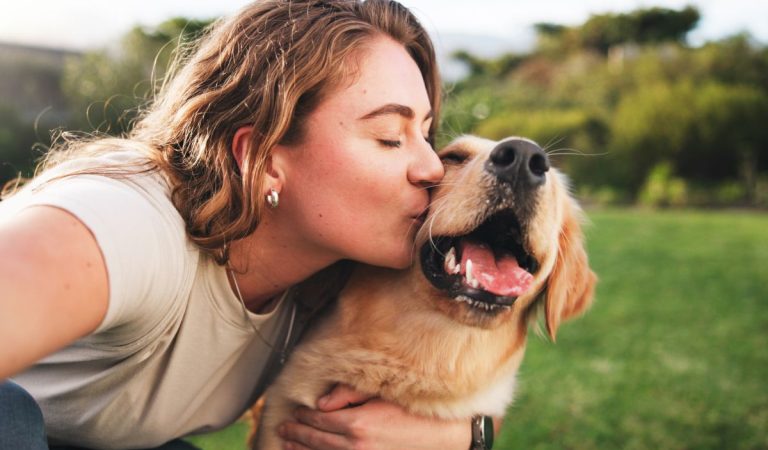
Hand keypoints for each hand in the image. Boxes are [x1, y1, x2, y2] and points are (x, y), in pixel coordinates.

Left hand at [277, 384, 470, 449]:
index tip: (293, 413)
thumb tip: (321, 402)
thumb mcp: (382, 394)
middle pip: (316, 440)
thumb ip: (348, 394)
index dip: (303, 416)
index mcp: (356, 424)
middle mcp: (355, 447)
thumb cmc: (415, 411)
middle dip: (296, 434)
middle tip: (282, 429)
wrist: (444, 437)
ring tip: (288, 446)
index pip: (319, 420)